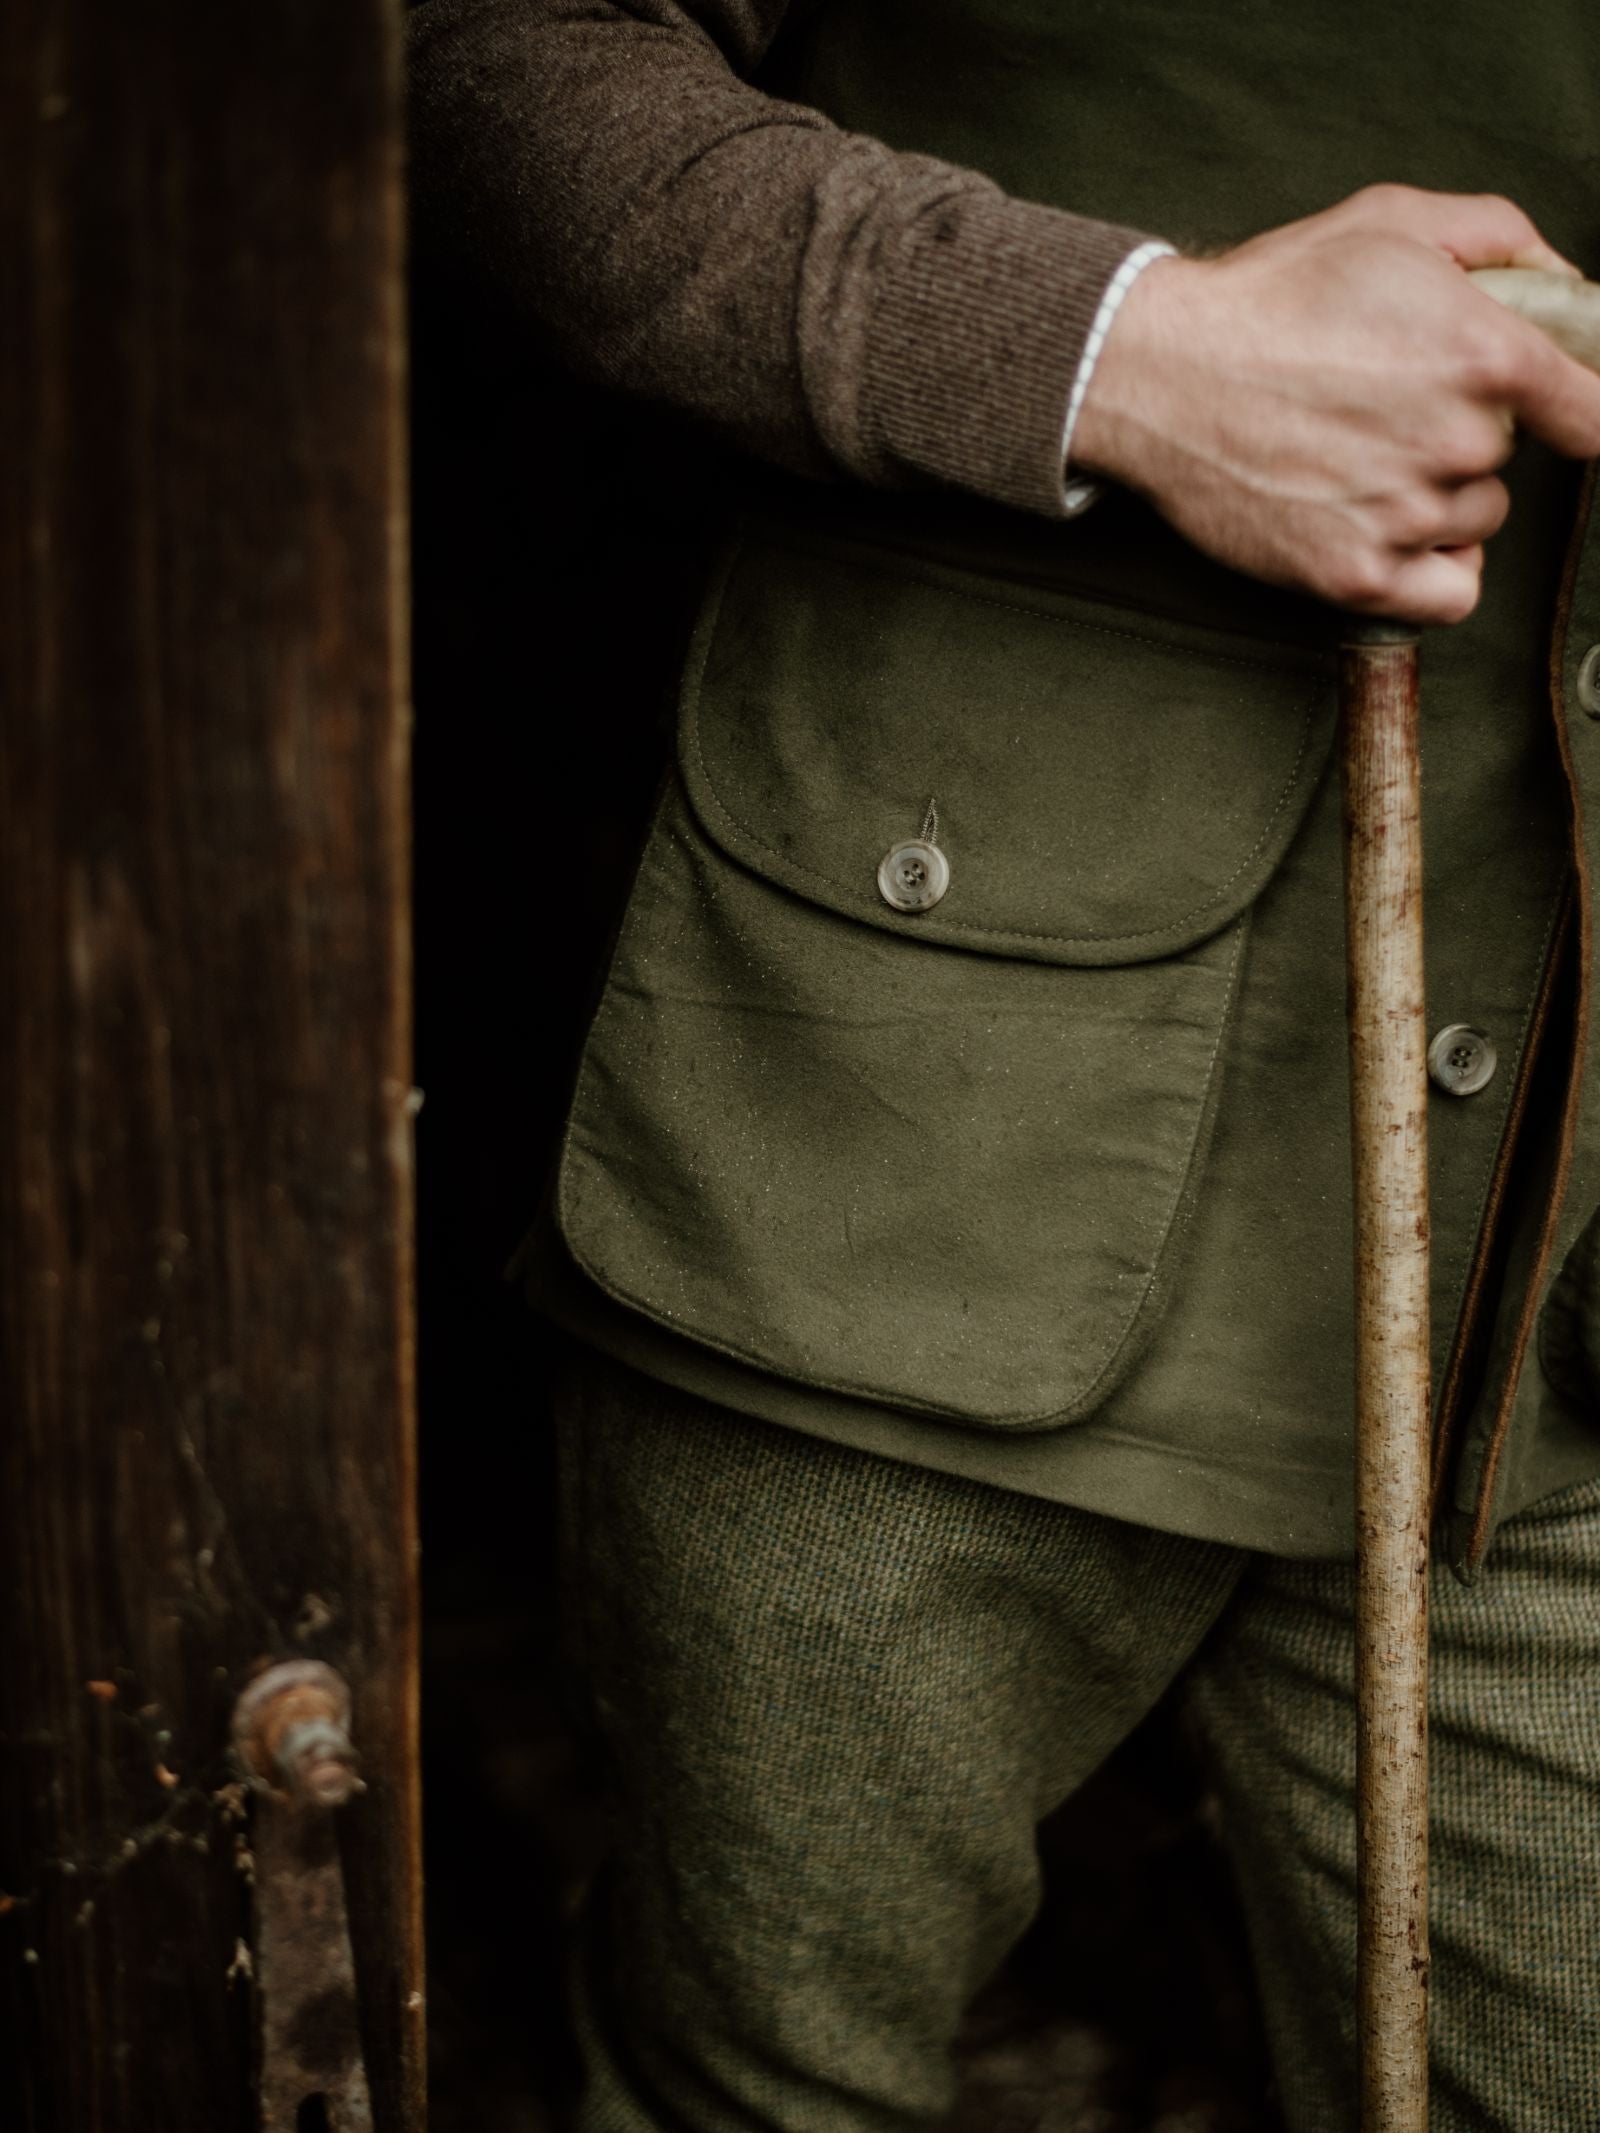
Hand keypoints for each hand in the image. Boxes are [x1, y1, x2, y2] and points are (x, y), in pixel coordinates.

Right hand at [1070, 186, 1599, 624]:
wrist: (1161, 375)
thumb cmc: (1271, 297)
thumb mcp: (1392, 220)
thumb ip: (1502, 238)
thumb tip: (1567, 285)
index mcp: (1483, 353)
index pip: (1596, 411)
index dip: (1583, 408)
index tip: (1567, 411)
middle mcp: (1453, 442)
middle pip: (1509, 461)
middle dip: (1466, 434)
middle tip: (1391, 407)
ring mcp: (1403, 515)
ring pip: (1476, 520)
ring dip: (1438, 497)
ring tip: (1363, 457)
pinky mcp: (1353, 574)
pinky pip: (1450, 593)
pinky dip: (1435, 571)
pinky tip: (1397, 534)